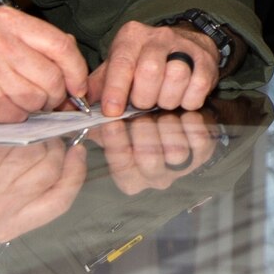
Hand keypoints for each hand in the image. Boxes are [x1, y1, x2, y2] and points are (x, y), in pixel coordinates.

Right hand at [0, 6, 89, 124]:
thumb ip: (36, 45)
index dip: (76, 71)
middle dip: (55, 95)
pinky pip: (17, 115)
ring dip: (32, 108)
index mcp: (7, 20)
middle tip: (43, 100)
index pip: (62, 45)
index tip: (78, 87)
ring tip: (12, 100)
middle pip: (53, 76)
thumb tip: (76, 68)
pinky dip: (13, 118)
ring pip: (37, 98)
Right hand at [85, 110, 222, 193]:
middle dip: (144, 133)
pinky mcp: (203, 152)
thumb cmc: (136, 106)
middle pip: (150, 161)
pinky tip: (184, 112)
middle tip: (142, 112)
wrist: (175, 98)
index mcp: (129, 173)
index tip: (113, 121)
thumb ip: (96, 111)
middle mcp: (154, 176)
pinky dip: (192, 125)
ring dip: (168, 127)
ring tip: (163, 110)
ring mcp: (180, 166)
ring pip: (176, 153)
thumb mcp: (112, 107)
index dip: (117, 145)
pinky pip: (200, 142)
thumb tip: (71, 108)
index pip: (121, 167)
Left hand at [91, 20, 219, 115]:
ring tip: (162, 98)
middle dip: (145, 96)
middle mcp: (158, 36)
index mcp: (131, 36)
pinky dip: (187, 100)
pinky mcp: (206, 59)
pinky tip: (180, 97)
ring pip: (176, 76)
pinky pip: (197, 87)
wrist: (184, 45)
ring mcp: (185, 46)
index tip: (112, 110)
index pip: (122, 62)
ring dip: (167, 98)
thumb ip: (97, 84)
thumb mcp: (117, 67)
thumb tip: (70, 104)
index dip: (116, 89)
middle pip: (150, 71)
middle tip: (144, 102)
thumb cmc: (144, 62)